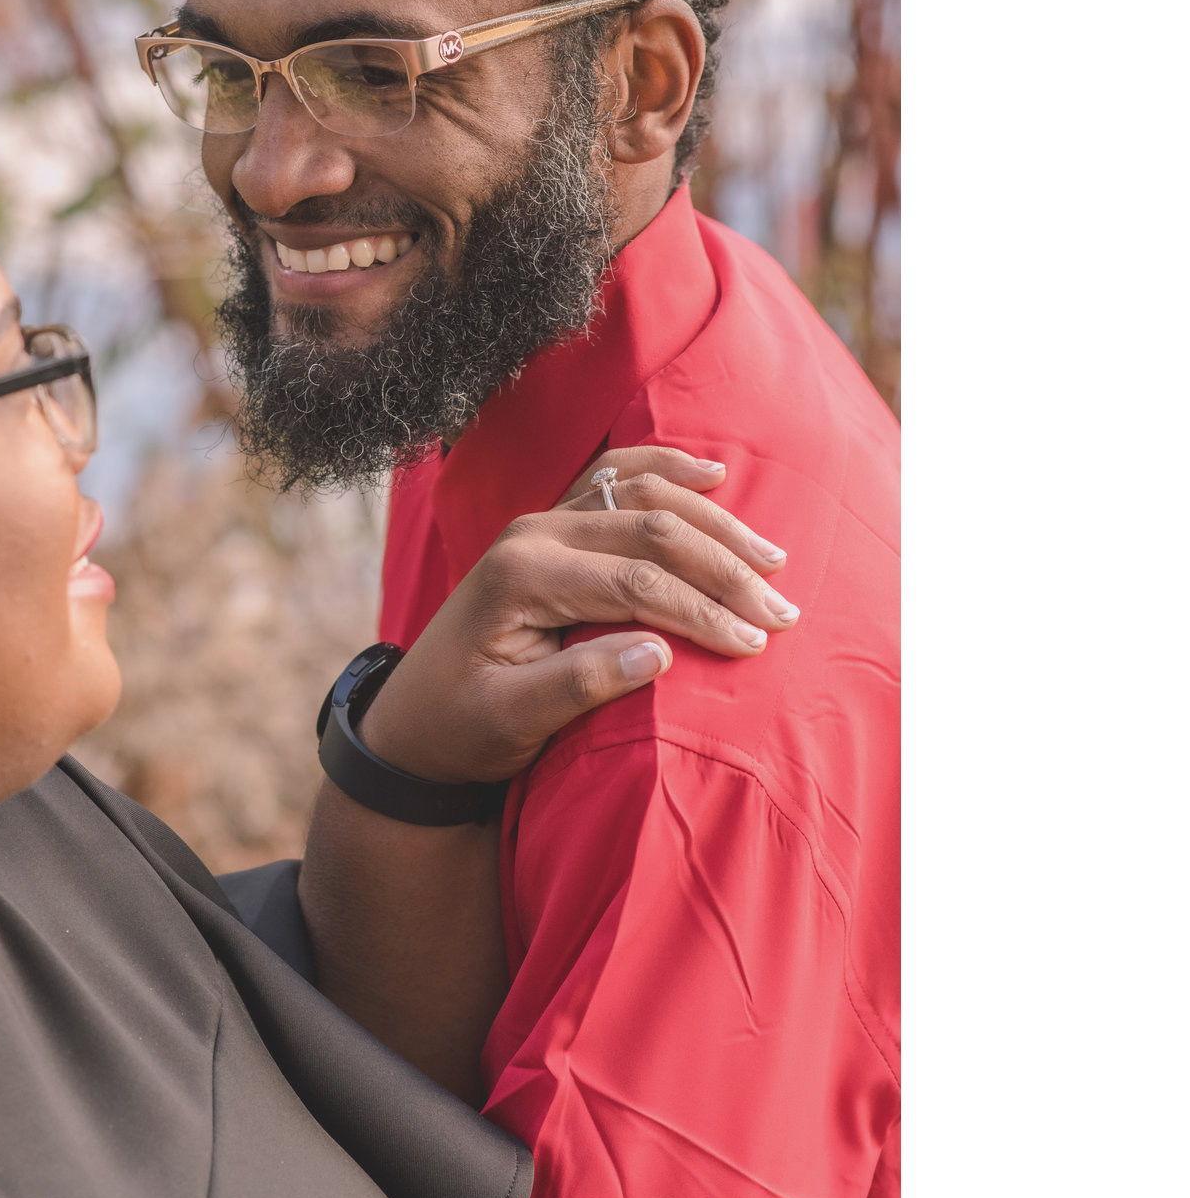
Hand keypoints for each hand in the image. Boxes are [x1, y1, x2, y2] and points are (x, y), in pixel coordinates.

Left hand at [359, 446, 797, 785]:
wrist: (414, 720)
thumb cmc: (461, 727)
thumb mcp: (512, 721)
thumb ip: (579, 685)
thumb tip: (660, 652)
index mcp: (521, 576)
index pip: (635, 581)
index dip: (701, 611)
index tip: (755, 644)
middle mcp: (532, 534)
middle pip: (649, 528)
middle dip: (723, 568)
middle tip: (782, 611)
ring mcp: (542, 523)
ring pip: (641, 495)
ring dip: (712, 523)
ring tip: (770, 560)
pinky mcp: (552, 528)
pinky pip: (614, 479)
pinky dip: (665, 470)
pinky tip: (711, 473)